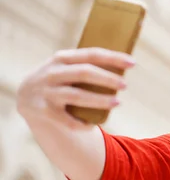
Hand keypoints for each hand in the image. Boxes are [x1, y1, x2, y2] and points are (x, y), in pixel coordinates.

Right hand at [16, 47, 133, 128]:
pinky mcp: (44, 111)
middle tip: (125, 85)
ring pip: (77, 96)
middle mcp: (52, 73)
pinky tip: (93, 125)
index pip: (91, 54)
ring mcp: (47, 92)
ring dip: (99, 100)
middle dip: (107, 78)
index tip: (132, 63)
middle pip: (84, 73)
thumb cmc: (60, 79)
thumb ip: (88, 64)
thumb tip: (124, 64)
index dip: (113, 58)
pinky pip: (68, 120)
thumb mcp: (67, 66)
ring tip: (117, 103)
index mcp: (61, 58)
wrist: (26, 96)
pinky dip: (82, 124)